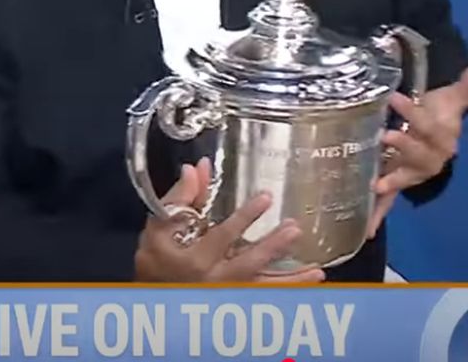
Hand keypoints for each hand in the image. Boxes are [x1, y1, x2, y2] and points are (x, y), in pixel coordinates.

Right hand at [134, 158, 324, 282]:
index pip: (223, 236)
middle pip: (248, 263)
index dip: (244, 217)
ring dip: (291, 280)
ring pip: (263, 287)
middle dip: (273, 246)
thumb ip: (178, 199)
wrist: (152, 299)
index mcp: (194, 258)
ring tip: (318, 271)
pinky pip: (265, 299)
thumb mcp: (157, 229)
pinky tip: (308, 285)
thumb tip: (195, 169)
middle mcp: (214, 279)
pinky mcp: (235, 301)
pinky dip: (288, 293)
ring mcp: (227, 294)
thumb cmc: (155, 261)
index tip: (265, 198)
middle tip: (294, 228)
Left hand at [367, 70, 467, 237]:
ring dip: (392, 181)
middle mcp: (431, 157)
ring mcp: (414, 173)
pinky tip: (364, 233)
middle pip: (418, 152)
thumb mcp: (448, 98)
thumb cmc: (438, 112)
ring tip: (376, 184)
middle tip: (385, 136)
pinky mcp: (399, 183)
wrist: (438, 131)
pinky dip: (377, 216)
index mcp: (441, 136)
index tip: (393, 97)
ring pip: (405, 177)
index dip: (412, 111)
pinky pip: (389, 202)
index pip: (427, 123)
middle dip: (404, 145)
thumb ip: (463, 87)